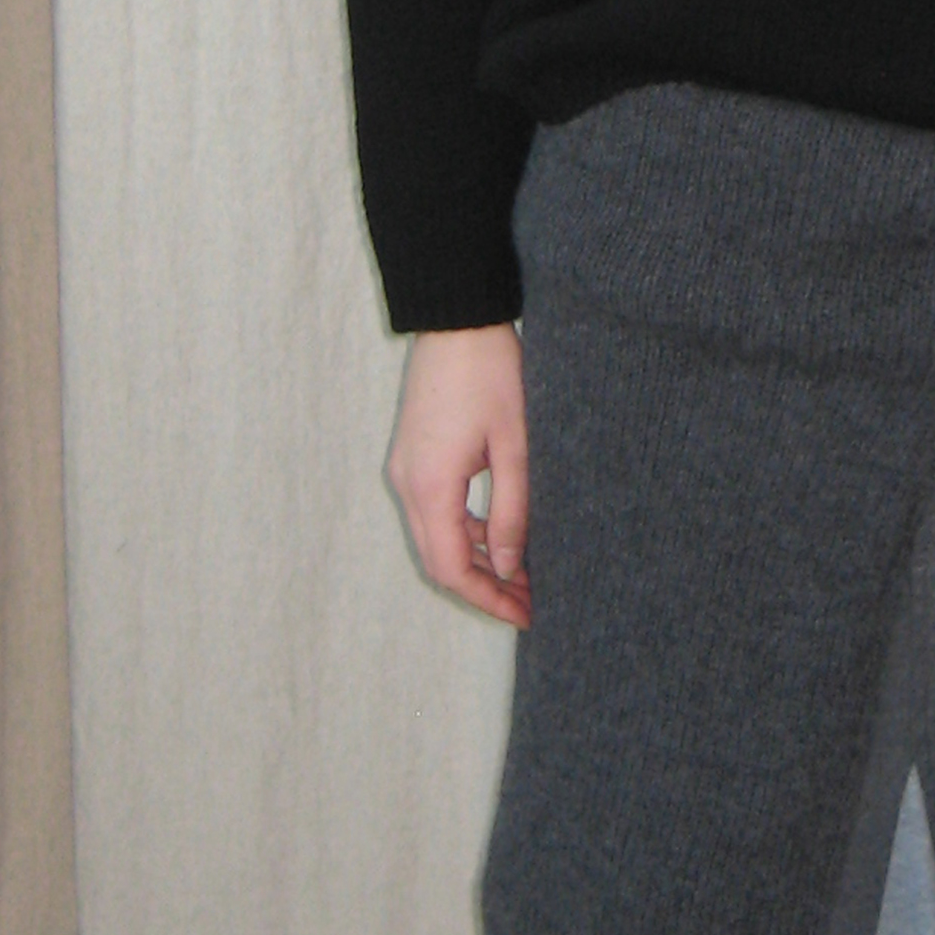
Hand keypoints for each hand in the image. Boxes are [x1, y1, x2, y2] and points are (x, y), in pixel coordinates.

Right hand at [385, 323, 531, 626]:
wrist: (456, 318)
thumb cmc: (490, 372)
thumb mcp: (513, 445)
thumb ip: (512, 510)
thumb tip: (511, 568)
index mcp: (430, 486)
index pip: (452, 569)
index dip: (488, 599)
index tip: (526, 615)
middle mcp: (407, 484)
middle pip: (439, 561)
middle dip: (483, 588)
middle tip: (529, 602)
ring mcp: (405, 470)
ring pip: (436, 538)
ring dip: (476, 561)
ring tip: (523, 574)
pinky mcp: (413, 456)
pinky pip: (434, 511)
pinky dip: (465, 532)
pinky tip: (501, 533)